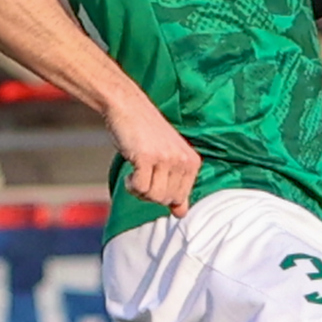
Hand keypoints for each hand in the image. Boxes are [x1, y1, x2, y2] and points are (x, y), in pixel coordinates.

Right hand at [105, 89, 200, 216]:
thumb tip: (181, 214)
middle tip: (141, 175)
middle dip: (150, 194)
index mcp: (192, 162)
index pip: (181, 199)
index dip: (162, 195)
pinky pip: (140, 188)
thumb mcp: (168, 159)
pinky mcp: (147, 157)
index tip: (153, 179)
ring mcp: (166, 159)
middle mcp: (183, 161)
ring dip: (139, 190)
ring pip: (153, 197)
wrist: (128, 106)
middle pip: (166, 200)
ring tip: (136, 172)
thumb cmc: (145, 134)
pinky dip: (130, 185)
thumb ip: (177, 186)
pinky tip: (129, 171)